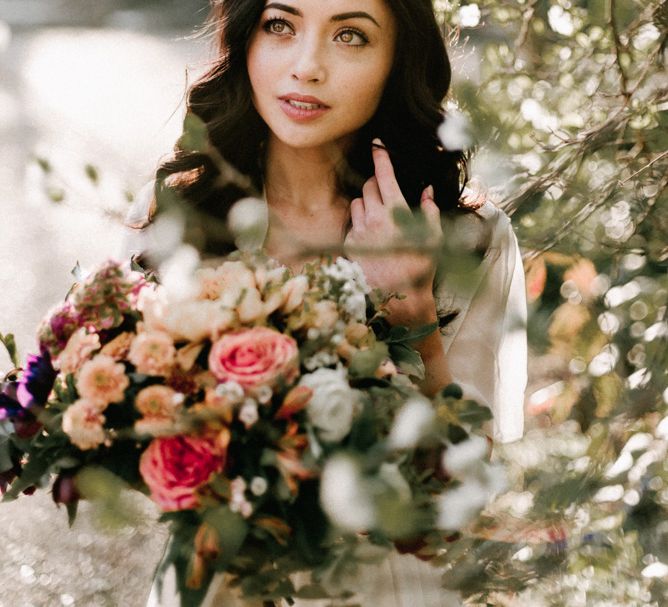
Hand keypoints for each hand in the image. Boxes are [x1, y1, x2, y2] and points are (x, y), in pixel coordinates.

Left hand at [344, 139, 442, 326]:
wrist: (399, 298)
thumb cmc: (420, 267)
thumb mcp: (433, 238)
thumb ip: (429, 210)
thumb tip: (427, 190)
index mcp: (396, 212)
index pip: (384, 174)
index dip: (381, 155)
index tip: (377, 143)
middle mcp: (374, 218)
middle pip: (367, 185)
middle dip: (375, 183)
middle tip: (385, 192)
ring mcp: (359, 231)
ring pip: (357, 202)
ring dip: (366, 203)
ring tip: (379, 217)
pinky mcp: (349, 244)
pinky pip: (351, 223)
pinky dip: (360, 223)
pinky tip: (372, 236)